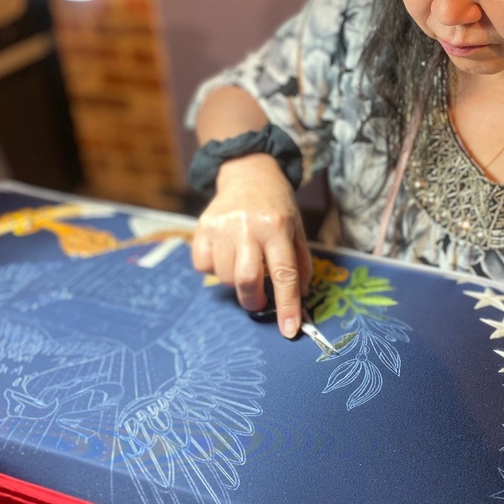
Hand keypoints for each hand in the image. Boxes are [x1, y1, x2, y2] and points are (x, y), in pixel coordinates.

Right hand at [191, 153, 311, 337]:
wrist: (248, 172)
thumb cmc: (276, 206)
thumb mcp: (298, 229)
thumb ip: (300, 263)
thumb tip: (299, 297)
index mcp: (278, 227)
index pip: (284, 274)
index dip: (287, 306)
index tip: (289, 330)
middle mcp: (249, 226)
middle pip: (247, 280)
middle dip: (253, 301)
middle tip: (258, 301)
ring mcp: (222, 226)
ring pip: (223, 276)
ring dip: (235, 281)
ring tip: (243, 264)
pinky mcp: (202, 226)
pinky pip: (203, 265)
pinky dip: (213, 269)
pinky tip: (225, 254)